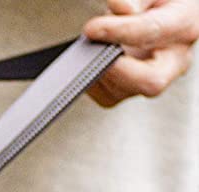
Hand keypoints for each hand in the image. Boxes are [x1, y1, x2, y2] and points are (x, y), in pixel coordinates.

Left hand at [84, 0, 198, 104]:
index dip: (120, 31)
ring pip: (125, 90)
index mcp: (186, 23)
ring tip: (91, 51)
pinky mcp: (135, 89)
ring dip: (101, 73)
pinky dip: (95, 83)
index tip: (93, 28)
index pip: (152, 31)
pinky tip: (93, 63)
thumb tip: (121, 8)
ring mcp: (157, 76)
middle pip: (152, 80)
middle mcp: (176, 57)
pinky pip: (110, 97)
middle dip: (119, 71)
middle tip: (94, 56)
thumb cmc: (159, 2)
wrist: (162, 13)